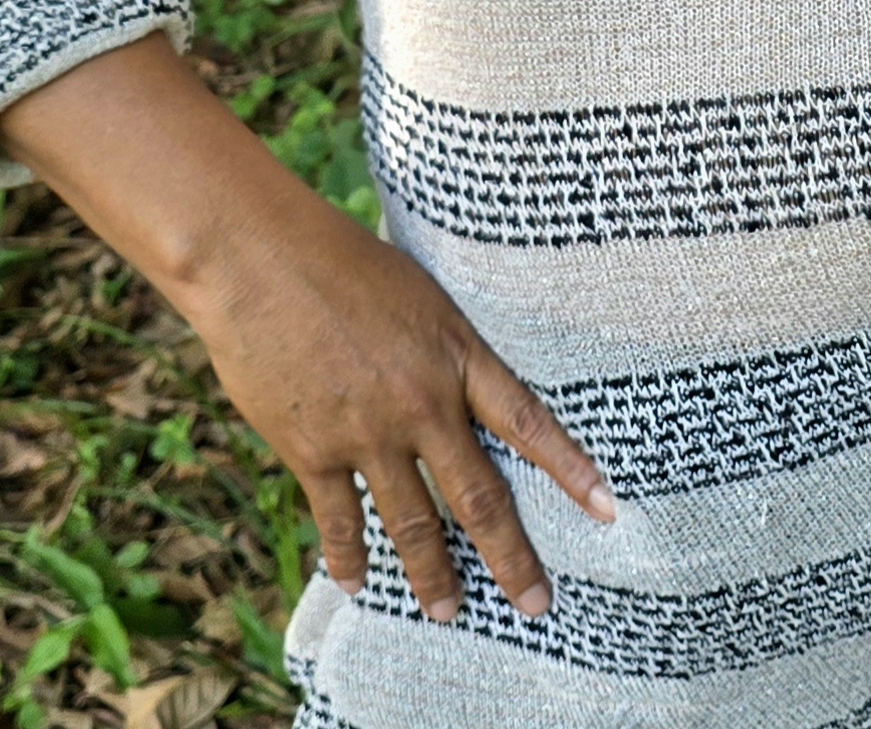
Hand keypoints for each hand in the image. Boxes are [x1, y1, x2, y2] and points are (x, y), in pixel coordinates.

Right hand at [179, 184, 616, 620]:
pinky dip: (349, 555)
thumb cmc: (340, 258)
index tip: (608, 510)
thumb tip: (451, 383)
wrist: (262, 261)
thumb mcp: (417, 293)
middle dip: (510, 558)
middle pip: (479, 497)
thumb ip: (440, 346)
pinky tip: (357, 581)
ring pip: (414, 523)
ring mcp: (369, 433)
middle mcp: (422, 403)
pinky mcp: (313, 451)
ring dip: (433, 574)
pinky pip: (340, 519)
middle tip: (535, 603)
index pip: (528, 422)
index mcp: (456, 354)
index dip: (570, 469)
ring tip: (448, 612)